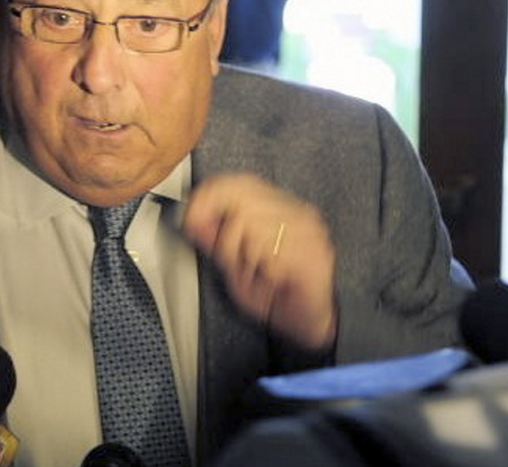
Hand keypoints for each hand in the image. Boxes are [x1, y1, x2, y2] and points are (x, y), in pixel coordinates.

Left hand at [181, 172, 336, 349]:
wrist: (312, 325)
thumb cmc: (278, 296)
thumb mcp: (235, 266)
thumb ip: (216, 241)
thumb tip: (194, 219)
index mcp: (281, 209)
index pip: (242, 183)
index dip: (211, 195)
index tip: (192, 216)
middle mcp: (298, 214)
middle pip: (243, 202)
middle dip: (226, 235)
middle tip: (232, 259)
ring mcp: (310, 233)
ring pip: (253, 225)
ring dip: (245, 257)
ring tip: (258, 274)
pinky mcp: (315, 255)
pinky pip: (271, 253)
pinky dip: (264, 271)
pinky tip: (273, 281)